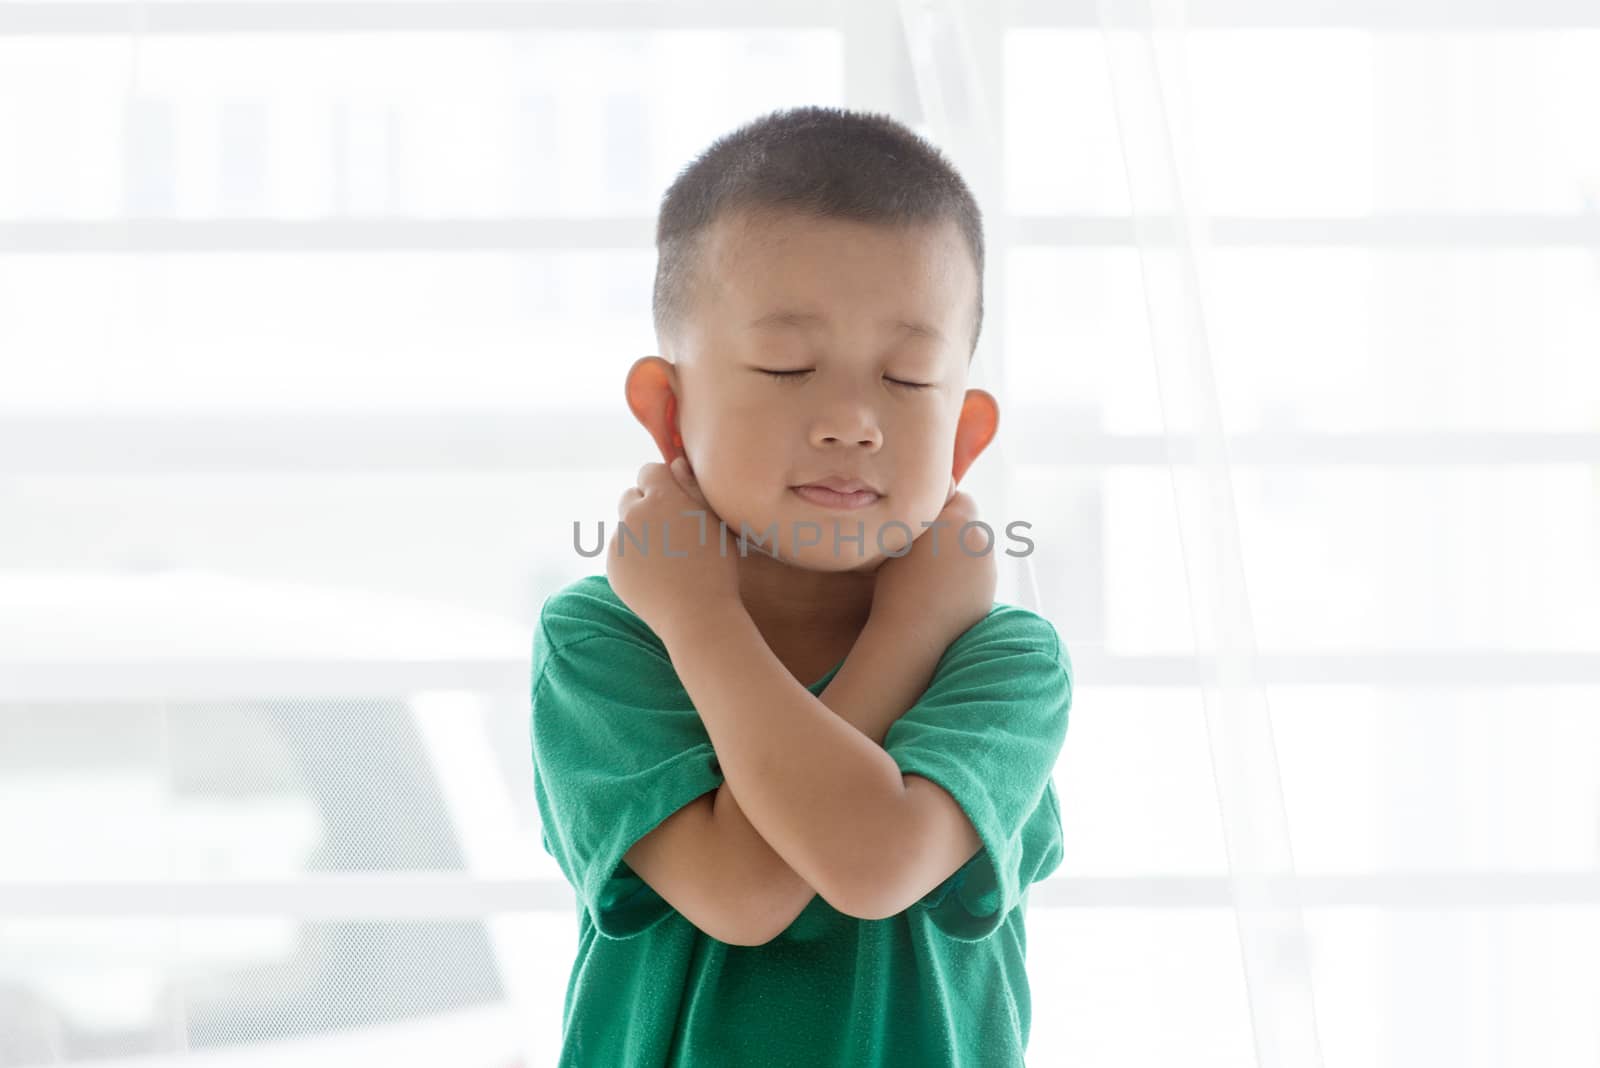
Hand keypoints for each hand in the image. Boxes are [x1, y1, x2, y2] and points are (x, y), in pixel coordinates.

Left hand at [607, 455, 740, 642]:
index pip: (649, 471)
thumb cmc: (716, 567)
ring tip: (667, 558)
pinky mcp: (612, 566)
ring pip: (626, 527)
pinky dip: (634, 558)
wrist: (697, 615)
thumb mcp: (714, 522)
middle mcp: (634, 515)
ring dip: (640, 534)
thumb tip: (674, 464)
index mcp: (661, 498)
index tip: (675, 500)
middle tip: (670, 530)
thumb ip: (691, 488)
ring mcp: (620, 542)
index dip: (662, 483)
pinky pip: (621, 552)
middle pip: (630, 496)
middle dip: (646, 506)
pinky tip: (656, 575)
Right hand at [867, 488, 996, 654]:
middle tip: (927, 550)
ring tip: (932, 576)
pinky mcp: (990, 592)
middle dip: (954, 533)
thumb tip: (931, 499)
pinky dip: (964, 579)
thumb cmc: (897, 583)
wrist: (913, 633)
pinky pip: (977, 575)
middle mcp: (981, 540)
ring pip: (975, 551)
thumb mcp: (900, 537)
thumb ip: (921, 514)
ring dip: (960, 556)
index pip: (961, 497)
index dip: (943, 508)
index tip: (925, 524)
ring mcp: (989, 568)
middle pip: (970, 525)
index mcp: (959, 521)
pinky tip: (942, 593)